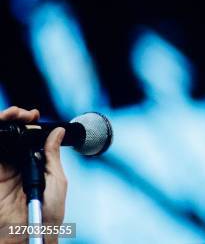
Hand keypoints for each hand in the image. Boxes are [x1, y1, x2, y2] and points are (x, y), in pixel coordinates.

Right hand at [0, 107, 66, 237]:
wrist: (31, 233)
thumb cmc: (48, 212)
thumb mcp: (56, 179)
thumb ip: (52, 155)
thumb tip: (58, 132)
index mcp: (35, 163)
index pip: (29, 138)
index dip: (30, 124)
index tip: (34, 115)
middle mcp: (17, 165)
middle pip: (13, 136)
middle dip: (15, 119)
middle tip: (22, 113)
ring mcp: (3, 171)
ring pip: (1, 141)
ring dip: (4, 124)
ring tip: (12, 115)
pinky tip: (1, 130)